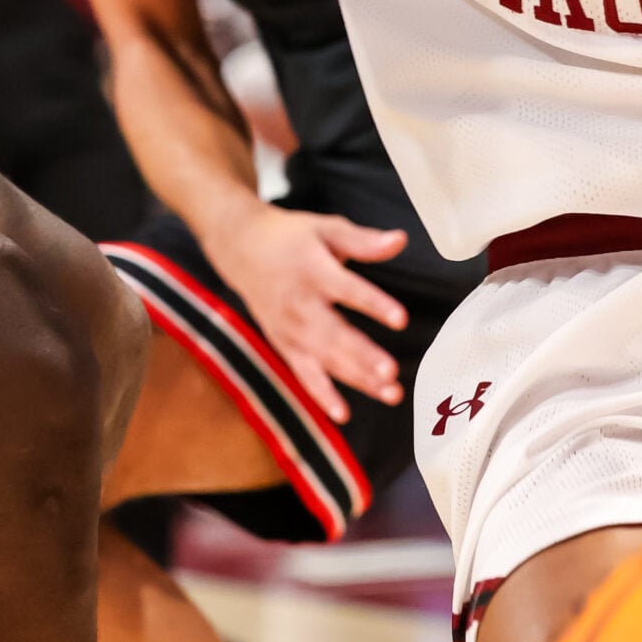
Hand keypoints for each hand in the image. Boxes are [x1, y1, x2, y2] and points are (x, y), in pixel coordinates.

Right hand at [201, 204, 409, 424]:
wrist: (241, 248)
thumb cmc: (291, 237)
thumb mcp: (325, 228)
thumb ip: (363, 240)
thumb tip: (400, 240)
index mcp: (312, 269)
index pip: (347, 289)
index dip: (374, 305)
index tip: (400, 319)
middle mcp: (299, 303)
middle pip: (333, 334)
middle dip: (363, 355)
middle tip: (391, 371)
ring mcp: (289, 329)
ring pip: (324, 359)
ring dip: (357, 378)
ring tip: (390, 392)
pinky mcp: (283, 345)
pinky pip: (304, 374)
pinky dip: (321, 395)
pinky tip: (343, 413)